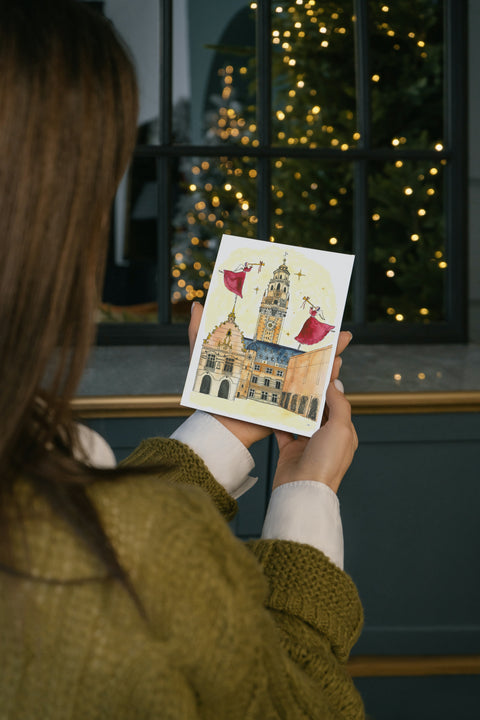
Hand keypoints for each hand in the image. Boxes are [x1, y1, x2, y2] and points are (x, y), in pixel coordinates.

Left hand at [188, 301, 353, 450]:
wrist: (220, 424)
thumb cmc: (211, 393)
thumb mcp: (203, 356)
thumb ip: (199, 332)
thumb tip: (197, 304)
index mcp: (258, 353)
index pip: (280, 334)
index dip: (296, 322)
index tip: (311, 306)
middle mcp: (274, 366)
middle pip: (302, 347)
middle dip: (322, 334)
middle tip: (334, 322)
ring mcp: (284, 383)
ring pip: (311, 364)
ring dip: (329, 351)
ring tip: (342, 338)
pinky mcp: (289, 399)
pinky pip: (311, 388)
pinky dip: (325, 377)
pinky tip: (334, 364)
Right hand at [272, 380, 357, 493]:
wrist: (302, 490)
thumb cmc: (326, 463)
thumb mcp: (340, 429)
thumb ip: (339, 405)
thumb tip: (337, 385)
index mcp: (343, 433)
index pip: (337, 405)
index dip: (329, 389)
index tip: (319, 372)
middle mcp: (326, 439)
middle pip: (318, 411)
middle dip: (309, 395)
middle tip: (298, 376)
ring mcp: (307, 445)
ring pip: (300, 419)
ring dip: (293, 406)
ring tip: (285, 388)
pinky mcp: (290, 451)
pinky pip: (283, 431)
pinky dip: (278, 420)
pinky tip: (273, 408)